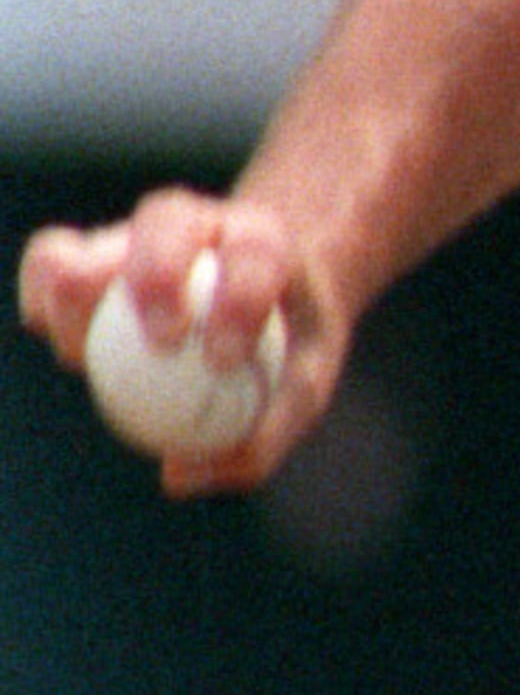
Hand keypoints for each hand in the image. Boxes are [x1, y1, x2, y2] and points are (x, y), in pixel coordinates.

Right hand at [19, 189, 341, 495]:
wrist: (266, 297)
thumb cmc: (284, 349)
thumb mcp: (299, 392)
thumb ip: (260, 437)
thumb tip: (178, 474)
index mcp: (265, 240)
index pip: (257, 252)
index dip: (240, 299)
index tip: (224, 360)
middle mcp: (200, 223)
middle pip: (168, 220)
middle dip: (157, 275)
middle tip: (162, 343)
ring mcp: (136, 235)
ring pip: (93, 243)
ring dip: (77, 298)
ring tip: (85, 355)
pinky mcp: (88, 255)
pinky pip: (50, 266)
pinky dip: (44, 302)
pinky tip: (64, 350)